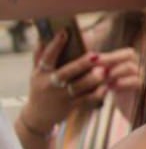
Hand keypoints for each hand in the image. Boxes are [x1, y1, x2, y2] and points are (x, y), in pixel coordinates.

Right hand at [20, 36, 138, 136]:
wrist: (38, 116)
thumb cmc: (40, 87)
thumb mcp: (36, 73)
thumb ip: (39, 55)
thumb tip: (42, 36)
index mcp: (41, 73)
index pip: (47, 57)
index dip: (55, 45)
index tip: (64, 32)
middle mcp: (50, 84)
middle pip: (66, 73)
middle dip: (81, 64)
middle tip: (96, 55)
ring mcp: (61, 96)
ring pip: (78, 87)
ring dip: (92, 80)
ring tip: (104, 71)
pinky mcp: (71, 106)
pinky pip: (86, 100)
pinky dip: (97, 94)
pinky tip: (106, 87)